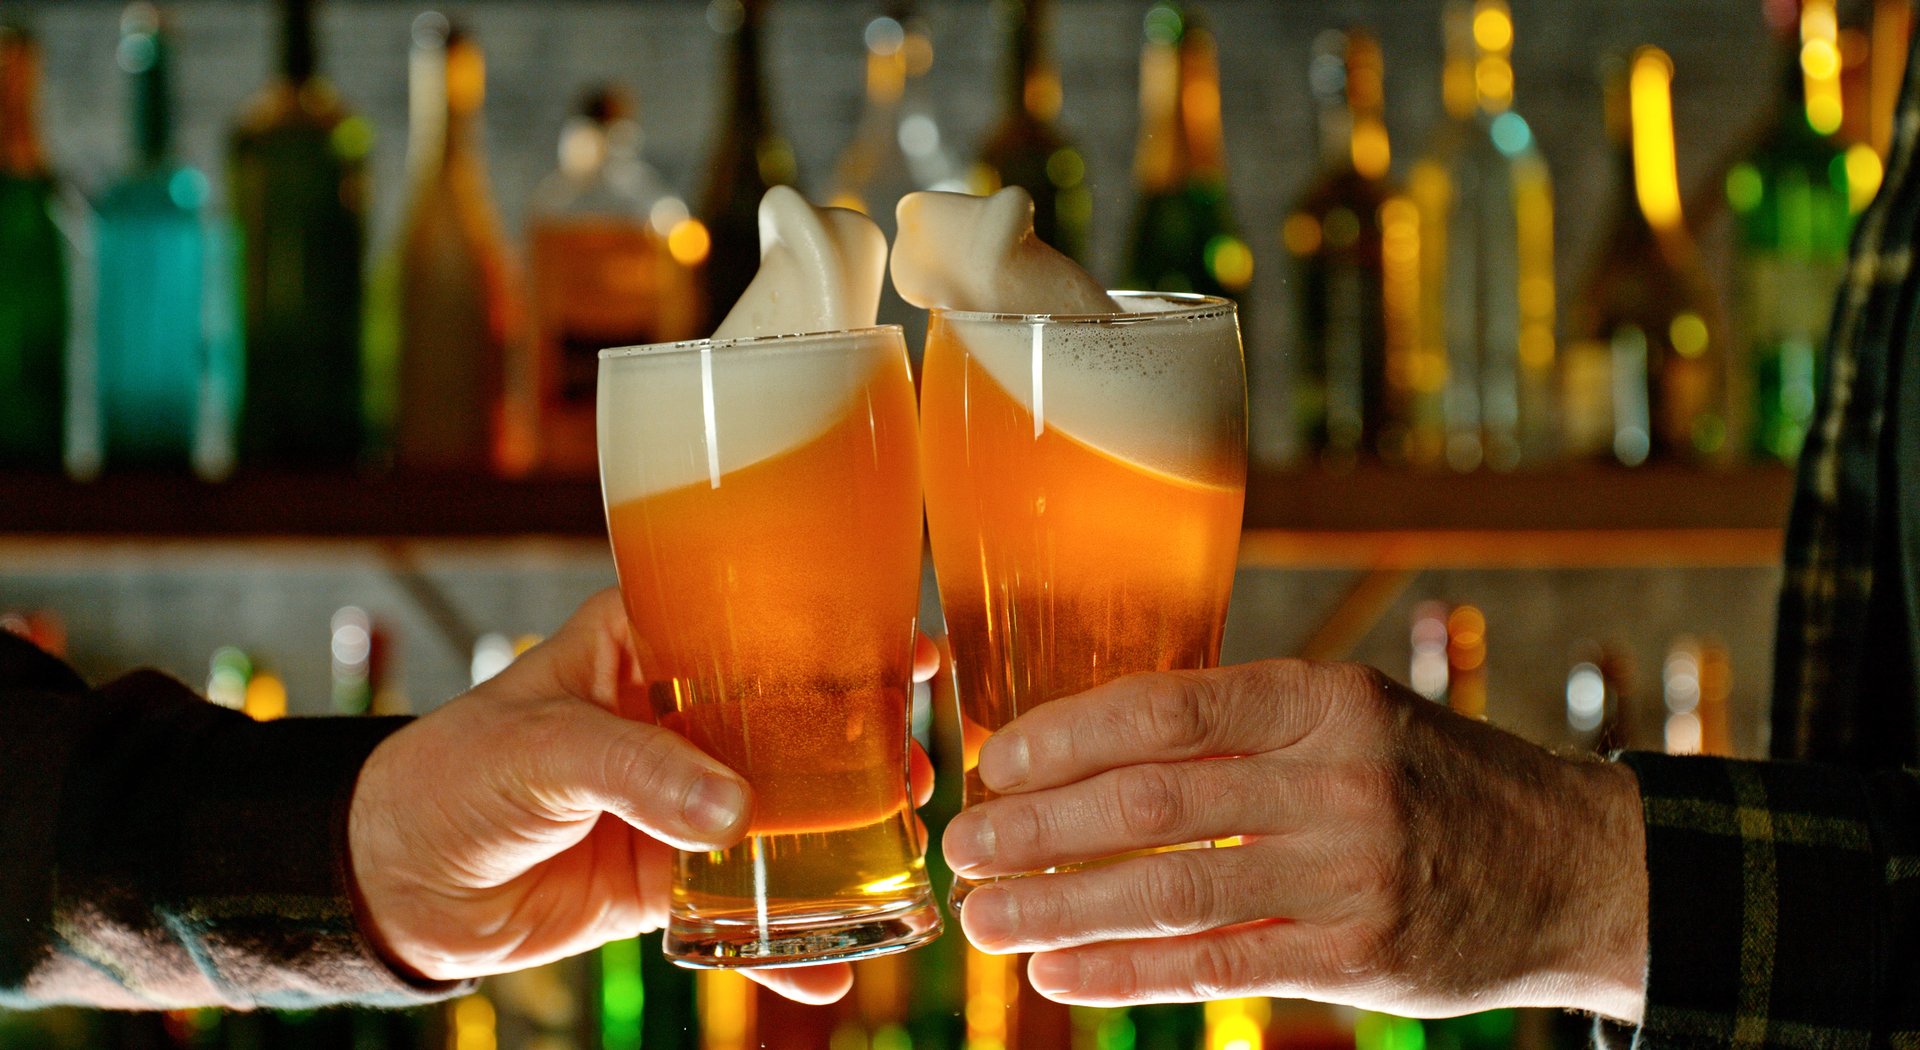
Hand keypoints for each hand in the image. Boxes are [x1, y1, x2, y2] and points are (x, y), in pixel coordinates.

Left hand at [349, 588, 937, 1004]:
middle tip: (919, 764)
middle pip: (793, 717)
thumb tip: (734, 812)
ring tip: (909, 841)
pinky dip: (788, 938)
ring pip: (787, 806)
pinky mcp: (673, 874)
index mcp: (648, 645)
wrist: (397, 885)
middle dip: (864, 739)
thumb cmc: (450, 777)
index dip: (837, 631)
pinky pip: (749, 901)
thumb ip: (635, 771)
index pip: (756, 622)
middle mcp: (679, 715)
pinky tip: (830, 969)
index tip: (907, 651)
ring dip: (849, 828)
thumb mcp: (539, 751)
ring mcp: (682, 796)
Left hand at [940, 660, 1646, 1020]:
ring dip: (1062, 908)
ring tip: (987, 920)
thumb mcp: (1349, 718)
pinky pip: (1220, 966)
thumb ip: (1238, 727)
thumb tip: (1083, 750)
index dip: (1066, 736)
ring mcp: (1353, 871)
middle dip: (1040, 829)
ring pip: (1174, 893)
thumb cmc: (1427, 780)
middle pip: (1153, 804)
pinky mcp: (1362, 956)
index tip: (996, 761)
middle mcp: (1338, 778)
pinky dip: (1129, 972)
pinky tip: (1061, 974)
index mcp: (1323, 698)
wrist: (1572, 866)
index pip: (1167, 707)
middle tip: (967, 846)